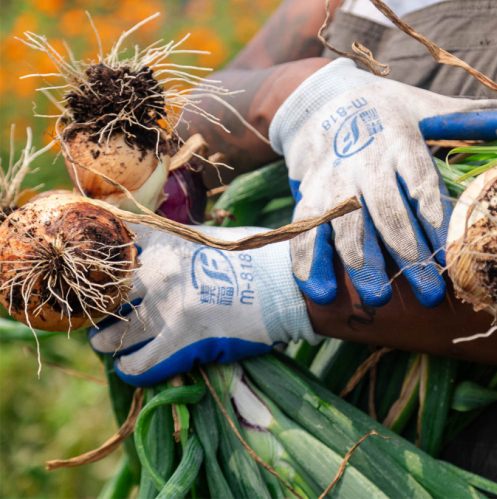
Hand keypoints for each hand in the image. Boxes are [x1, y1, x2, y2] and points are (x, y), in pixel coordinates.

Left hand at [90, 223, 319, 386]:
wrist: (288, 284)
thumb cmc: (258, 257)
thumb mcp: (212, 237)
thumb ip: (178, 245)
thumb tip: (155, 254)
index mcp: (168, 241)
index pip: (116, 245)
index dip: (104, 260)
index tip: (102, 271)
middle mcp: (160, 272)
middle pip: (106, 294)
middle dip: (100, 306)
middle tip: (104, 314)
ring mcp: (167, 308)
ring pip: (112, 333)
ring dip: (106, 340)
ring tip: (109, 343)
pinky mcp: (180, 342)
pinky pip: (137, 364)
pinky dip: (129, 368)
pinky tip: (130, 365)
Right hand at [269, 58, 496, 308]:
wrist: (323, 97)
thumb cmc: (388, 109)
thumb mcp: (426, 107)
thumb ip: (469, 118)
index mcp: (400, 140)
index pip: (420, 182)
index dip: (434, 216)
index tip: (452, 249)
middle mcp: (366, 161)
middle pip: (387, 212)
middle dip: (406, 254)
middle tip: (428, 293)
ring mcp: (335, 179)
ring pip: (345, 225)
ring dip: (360, 263)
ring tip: (379, 297)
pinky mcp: (310, 192)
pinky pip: (305, 228)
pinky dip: (308, 260)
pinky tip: (322, 290)